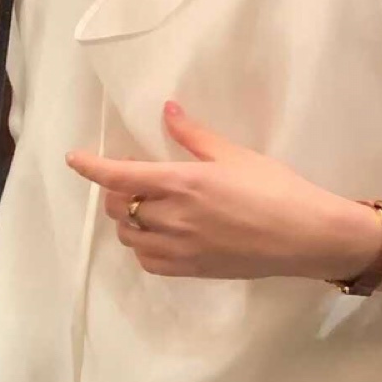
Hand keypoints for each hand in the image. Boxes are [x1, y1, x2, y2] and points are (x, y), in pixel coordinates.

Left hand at [66, 103, 381, 282]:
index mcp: (182, 183)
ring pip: (130, 237)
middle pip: (119, 208)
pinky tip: (161, 237)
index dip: (91, 167)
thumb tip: (168, 112)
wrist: (306, 236)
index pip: (119, 176)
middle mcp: (173, 217)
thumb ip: (194, 136)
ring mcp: (180, 248)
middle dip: (118, 194)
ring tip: (149, 210)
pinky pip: (149, 262)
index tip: (74, 159)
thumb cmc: (276, 189)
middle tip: (134, 183)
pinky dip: (145, 248)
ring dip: (130, 222)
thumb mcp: (235, 155)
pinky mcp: (191, 270)